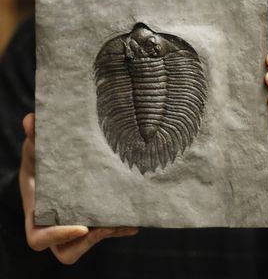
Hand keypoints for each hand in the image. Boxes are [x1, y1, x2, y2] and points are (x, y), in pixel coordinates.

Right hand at [19, 113, 138, 264]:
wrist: (53, 158)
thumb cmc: (40, 154)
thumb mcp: (36, 145)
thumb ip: (34, 135)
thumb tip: (31, 120)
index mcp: (37, 209)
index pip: (38, 238)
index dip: (56, 237)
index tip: (81, 225)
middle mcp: (56, 221)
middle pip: (66, 250)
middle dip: (88, 241)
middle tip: (106, 224)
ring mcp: (74, 221)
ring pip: (89, 242)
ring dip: (107, 233)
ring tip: (126, 219)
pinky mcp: (91, 217)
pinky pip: (104, 230)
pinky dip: (119, 227)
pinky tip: (134, 219)